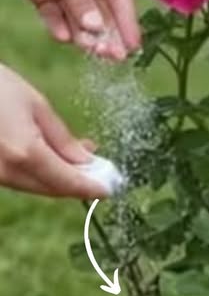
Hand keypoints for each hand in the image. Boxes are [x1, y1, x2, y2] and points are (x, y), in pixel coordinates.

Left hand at [0, 0, 140, 59]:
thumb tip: (96, 29)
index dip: (127, 22)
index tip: (132, 47)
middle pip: (102, 11)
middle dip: (107, 34)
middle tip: (112, 57)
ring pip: (79, 18)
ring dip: (84, 35)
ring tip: (88, 48)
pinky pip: (55, 17)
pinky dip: (58, 27)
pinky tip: (62, 37)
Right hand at [0, 64, 106, 198]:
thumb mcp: (37, 106)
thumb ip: (63, 139)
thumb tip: (87, 161)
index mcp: (26, 152)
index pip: (67, 181)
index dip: (92, 187)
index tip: (111, 188)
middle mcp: (9, 170)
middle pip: (53, 189)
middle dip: (79, 184)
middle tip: (101, 173)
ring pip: (37, 187)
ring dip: (61, 179)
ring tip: (82, 160)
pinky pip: (21, 180)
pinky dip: (42, 173)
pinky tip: (56, 159)